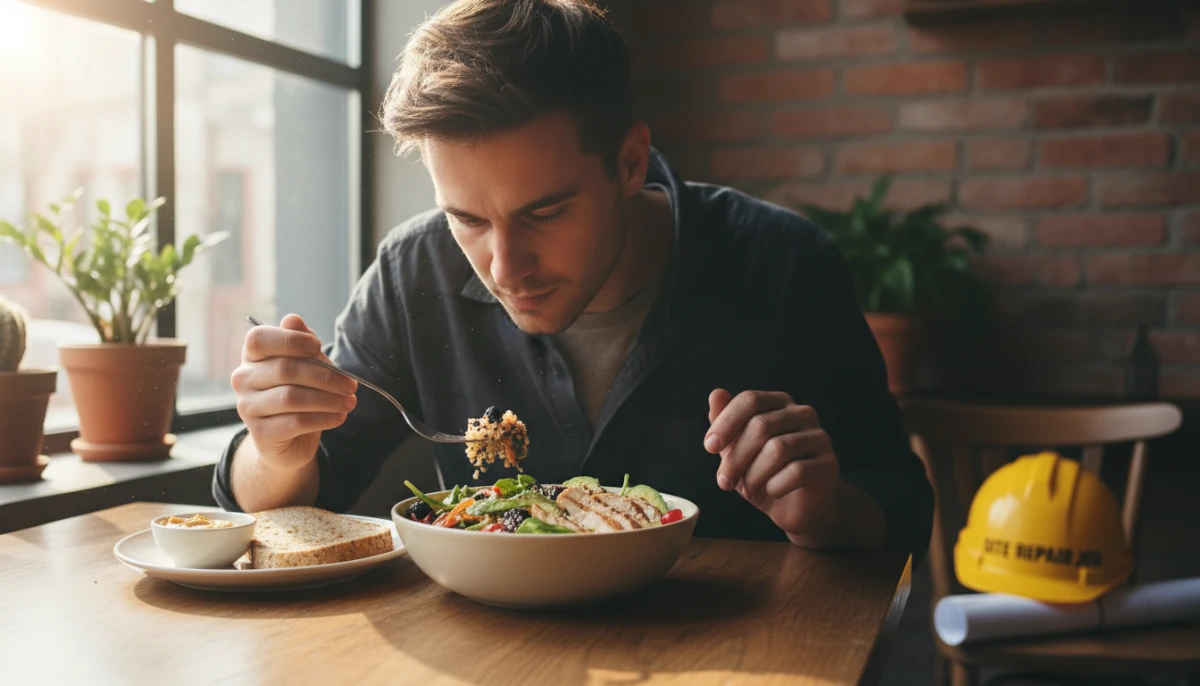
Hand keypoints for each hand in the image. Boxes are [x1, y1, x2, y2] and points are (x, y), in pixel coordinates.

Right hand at [230, 314, 356, 468]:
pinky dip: (323, 418)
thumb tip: (293, 320)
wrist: (289, 441)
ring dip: (328, 399)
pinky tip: (339, 417)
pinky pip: (296, 422)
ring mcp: (248, 407)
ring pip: (292, 397)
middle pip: (285, 369)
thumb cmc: (299, 393)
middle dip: (326, 377)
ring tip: (349, 402)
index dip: (290, 340)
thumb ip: (301, 343)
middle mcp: (243, 379)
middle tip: (351, 385)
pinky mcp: (260, 433)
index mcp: (252, 357)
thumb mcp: (304, 365)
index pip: (259, 339)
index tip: (319, 347)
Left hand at [704, 389, 839, 541]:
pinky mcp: (829, 464)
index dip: (726, 423)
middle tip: (724, 481)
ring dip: (753, 474)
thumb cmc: (762, 474)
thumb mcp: (736, 450)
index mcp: (780, 403)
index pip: (750, 400)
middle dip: (735, 457)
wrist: (794, 508)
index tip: (709, 447)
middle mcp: (803, 413)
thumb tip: (716, 394)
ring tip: (748, 488)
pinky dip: (775, 485)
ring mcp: (820, 437)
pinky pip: (797, 471)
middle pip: (761, 425)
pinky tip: (772, 491)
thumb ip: (725, 422)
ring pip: (778, 449)